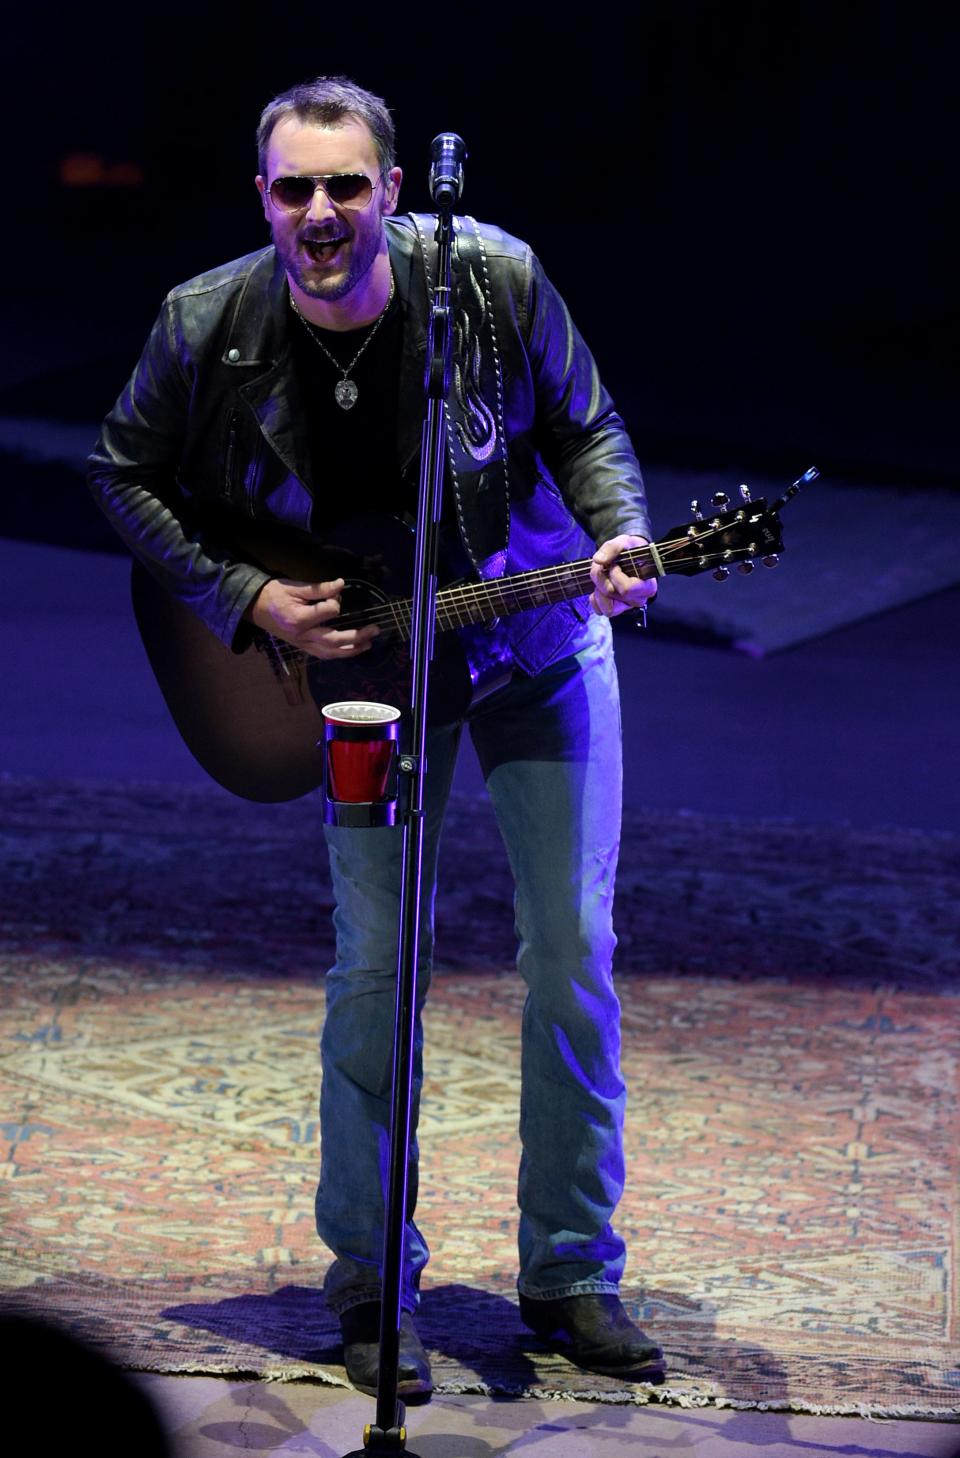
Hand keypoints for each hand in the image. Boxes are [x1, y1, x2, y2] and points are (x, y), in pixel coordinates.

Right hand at [246, 577, 378, 658]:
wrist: (253, 608)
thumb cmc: (273, 594)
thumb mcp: (294, 586)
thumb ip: (319, 588)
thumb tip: (341, 585)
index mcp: (299, 619)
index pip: (329, 612)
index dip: (336, 601)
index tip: (335, 592)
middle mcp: (302, 636)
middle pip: (335, 640)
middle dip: (357, 636)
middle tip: (375, 629)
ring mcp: (302, 645)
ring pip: (331, 652)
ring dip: (352, 650)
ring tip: (369, 644)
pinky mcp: (303, 648)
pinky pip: (324, 655)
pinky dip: (339, 654)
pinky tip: (352, 650)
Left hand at [589, 535, 658, 617]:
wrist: (628, 555)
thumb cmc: (629, 551)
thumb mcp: (623, 542)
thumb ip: (612, 548)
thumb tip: (598, 560)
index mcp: (647, 586)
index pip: (627, 589)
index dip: (615, 575)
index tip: (615, 565)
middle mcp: (639, 599)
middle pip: (612, 594)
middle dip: (601, 578)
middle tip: (601, 566)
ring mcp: (627, 606)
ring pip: (607, 608)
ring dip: (598, 591)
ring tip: (601, 578)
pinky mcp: (616, 609)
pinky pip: (600, 611)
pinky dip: (595, 599)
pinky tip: (599, 587)